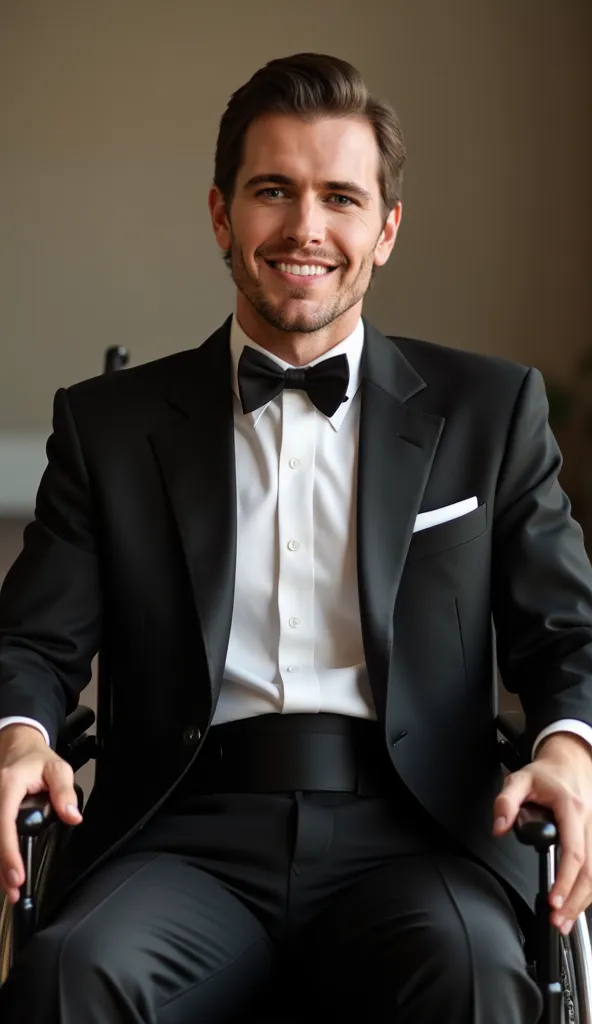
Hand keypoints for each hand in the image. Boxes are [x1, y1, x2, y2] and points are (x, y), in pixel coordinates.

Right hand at [0, 725, 81, 903]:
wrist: (16, 744)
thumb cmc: (35, 758)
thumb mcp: (58, 768)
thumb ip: (65, 792)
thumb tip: (72, 816)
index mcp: (8, 785)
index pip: (5, 824)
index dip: (9, 852)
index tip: (17, 875)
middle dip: (2, 866)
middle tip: (14, 889)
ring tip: (10, 885)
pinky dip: (0, 851)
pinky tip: (4, 867)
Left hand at [493, 733, 591, 934]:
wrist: (570, 761)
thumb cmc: (548, 773)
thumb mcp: (519, 779)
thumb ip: (505, 802)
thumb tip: (499, 826)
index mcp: (571, 808)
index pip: (574, 851)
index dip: (566, 879)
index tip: (554, 898)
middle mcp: (588, 821)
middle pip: (591, 870)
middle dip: (576, 900)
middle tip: (558, 920)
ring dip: (583, 900)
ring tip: (564, 919)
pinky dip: (588, 889)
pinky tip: (576, 903)